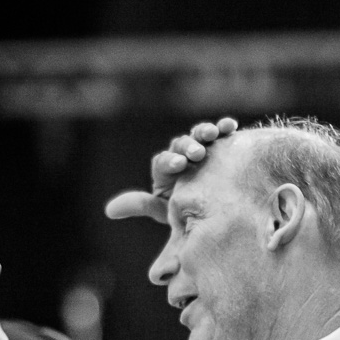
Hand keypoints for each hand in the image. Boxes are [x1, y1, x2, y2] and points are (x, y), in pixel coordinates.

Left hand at [104, 117, 238, 223]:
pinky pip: (219, 132)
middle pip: (179, 145)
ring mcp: (201, 146)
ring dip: (204, 132)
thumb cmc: (193, 212)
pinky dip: (223, 127)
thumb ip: (144, 205)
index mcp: (166, 170)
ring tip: (212, 134)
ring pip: (198, 135)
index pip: (163, 161)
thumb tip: (110, 211)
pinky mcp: (220, 143)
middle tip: (197, 153)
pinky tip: (229, 126)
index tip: (179, 165)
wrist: (224, 211)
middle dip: (187, 146)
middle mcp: (182, 154)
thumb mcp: (168, 212)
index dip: (169, 161)